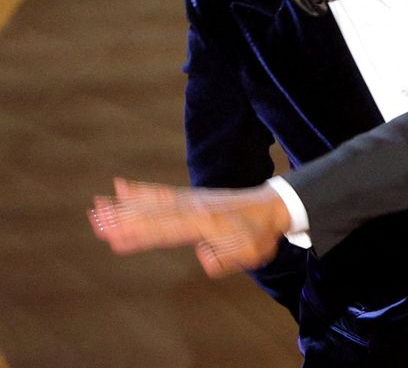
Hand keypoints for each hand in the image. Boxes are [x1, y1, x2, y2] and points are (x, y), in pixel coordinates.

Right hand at [89, 178, 289, 277]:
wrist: (273, 207)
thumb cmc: (260, 234)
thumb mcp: (249, 254)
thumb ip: (225, 258)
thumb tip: (203, 256)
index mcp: (206, 223)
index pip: (167, 231)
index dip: (141, 234)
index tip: (116, 238)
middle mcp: (195, 208)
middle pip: (154, 215)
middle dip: (124, 220)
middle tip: (96, 222)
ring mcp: (192, 200)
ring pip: (154, 202)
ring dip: (125, 205)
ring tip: (98, 206)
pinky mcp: (192, 197)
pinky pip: (163, 193)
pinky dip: (142, 190)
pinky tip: (122, 187)